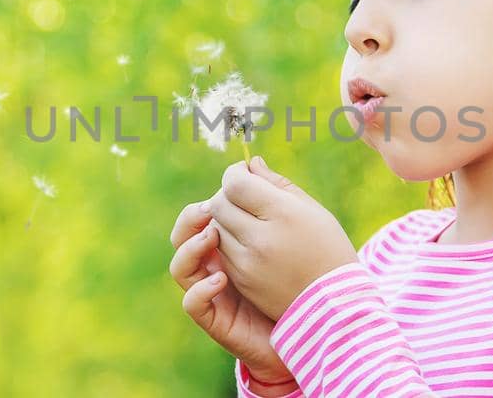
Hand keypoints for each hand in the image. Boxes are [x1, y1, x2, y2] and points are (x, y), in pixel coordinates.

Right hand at [170, 198, 294, 388]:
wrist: (312, 330)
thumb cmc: (300, 280)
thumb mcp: (288, 235)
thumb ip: (271, 201)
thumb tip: (253, 161)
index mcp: (228, 244)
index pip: (203, 215)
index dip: (208, 199)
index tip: (228, 185)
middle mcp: (213, 265)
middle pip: (182, 236)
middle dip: (193, 219)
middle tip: (211, 207)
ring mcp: (211, 292)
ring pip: (179, 266)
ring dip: (190, 247)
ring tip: (212, 235)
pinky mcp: (216, 319)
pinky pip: (192, 303)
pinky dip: (200, 289)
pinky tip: (221, 279)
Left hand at [207, 156, 358, 320]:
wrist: (335, 304)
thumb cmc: (329, 250)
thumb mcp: (313, 211)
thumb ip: (277, 184)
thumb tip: (251, 164)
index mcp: (282, 214)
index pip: (235, 183)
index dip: (235, 173)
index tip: (244, 174)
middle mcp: (260, 238)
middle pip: (218, 204)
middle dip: (227, 195)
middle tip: (243, 197)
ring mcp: (247, 263)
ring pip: (216, 228)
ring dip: (226, 221)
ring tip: (250, 222)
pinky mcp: (241, 282)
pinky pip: (221, 253)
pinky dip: (229, 244)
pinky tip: (250, 244)